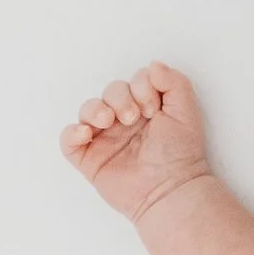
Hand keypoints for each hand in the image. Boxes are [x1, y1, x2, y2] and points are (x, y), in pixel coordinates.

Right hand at [61, 61, 213, 221]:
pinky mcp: (89, 159)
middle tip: (135, 118)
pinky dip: (72, 132)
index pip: (132, 82)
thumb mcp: (186, 109)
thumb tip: (152, 65)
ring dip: (95, 109)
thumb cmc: (180, 153)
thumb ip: (173, 81)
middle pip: (109, 92)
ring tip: (109, 121)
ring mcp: (105, 140)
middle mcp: (124, 122)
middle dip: (120, 98)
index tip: (153, 109)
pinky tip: (87, 134)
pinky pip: (68, 140)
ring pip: (87, 110)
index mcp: (146, 108)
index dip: (140, 87)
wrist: (170, 189)